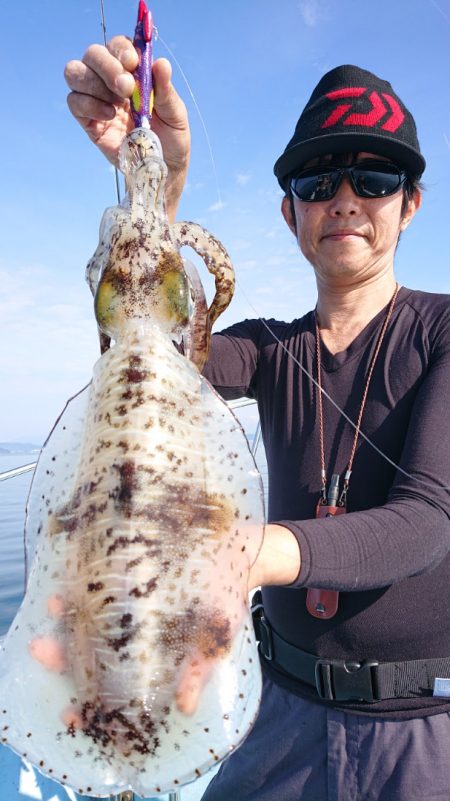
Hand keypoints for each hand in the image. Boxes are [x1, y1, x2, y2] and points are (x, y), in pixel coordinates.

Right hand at [64, 36, 190, 220]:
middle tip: (125, 87)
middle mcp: (111, 82)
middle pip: (92, 54)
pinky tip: (109, 117)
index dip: (121, 49)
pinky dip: (88, 104)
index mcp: (134, 73)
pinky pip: (74, 101)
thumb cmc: (172, 141)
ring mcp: (97, 100)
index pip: (118, 47)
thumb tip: (161, 63)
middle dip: (106, 65)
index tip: (133, 63)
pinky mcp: (88, 122)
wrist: (161, 172)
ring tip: (117, 105)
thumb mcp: (176, 116)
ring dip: (93, 83)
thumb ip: (166, 90)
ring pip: (75, 72)